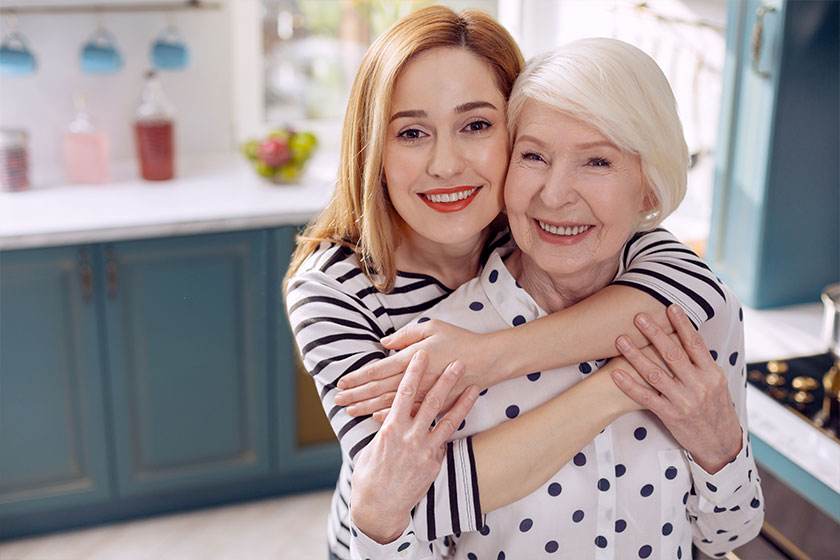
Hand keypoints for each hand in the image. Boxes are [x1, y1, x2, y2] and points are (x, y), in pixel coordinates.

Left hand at [335, 320, 492, 418]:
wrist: (486, 361)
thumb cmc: (459, 340)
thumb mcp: (432, 327)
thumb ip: (406, 335)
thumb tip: (384, 344)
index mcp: (413, 358)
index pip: (378, 370)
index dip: (358, 377)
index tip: (342, 382)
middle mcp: (415, 379)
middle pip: (378, 389)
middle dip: (356, 394)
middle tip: (337, 400)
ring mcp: (423, 394)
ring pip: (389, 403)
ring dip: (367, 406)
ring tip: (349, 411)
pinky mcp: (433, 403)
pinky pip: (407, 411)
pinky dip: (390, 414)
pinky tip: (375, 418)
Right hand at [350, 350, 479, 543]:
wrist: (379, 509)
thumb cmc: (369, 477)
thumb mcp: (371, 447)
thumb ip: (384, 428)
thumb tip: (387, 413)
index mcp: (390, 429)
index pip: (403, 392)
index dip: (414, 372)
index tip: (421, 354)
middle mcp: (409, 437)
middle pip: (431, 402)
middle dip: (445, 380)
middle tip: (457, 362)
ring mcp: (424, 451)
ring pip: (448, 421)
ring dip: (462, 402)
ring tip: (475, 386)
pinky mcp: (434, 464)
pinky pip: (446, 441)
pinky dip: (455, 427)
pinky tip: (466, 416)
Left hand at [610, 304, 742, 473]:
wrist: (721, 444)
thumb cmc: (716, 409)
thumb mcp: (717, 384)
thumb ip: (701, 363)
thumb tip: (687, 336)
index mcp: (712, 373)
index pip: (695, 344)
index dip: (682, 324)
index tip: (670, 307)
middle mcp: (699, 385)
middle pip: (673, 354)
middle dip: (655, 334)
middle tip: (638, 317)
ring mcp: (683, 401)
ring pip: (655, 373)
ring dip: (635, 355)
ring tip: (620, 340)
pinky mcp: (670, 415)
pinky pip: (646, 398)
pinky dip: (630, 385)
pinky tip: (616, 374)